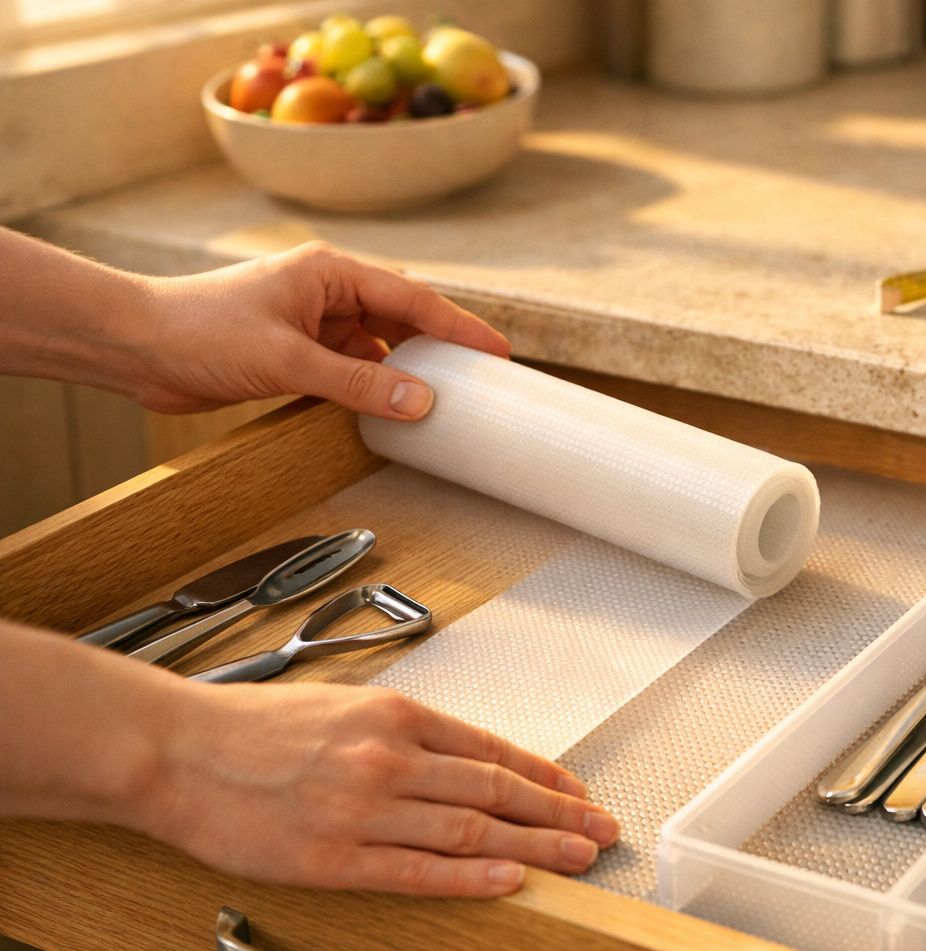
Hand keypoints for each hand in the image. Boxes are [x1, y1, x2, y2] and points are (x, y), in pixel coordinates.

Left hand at [128, 241, 508, 418]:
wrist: (135, 345)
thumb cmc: (200, 330)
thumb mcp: (289, 360)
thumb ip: (357, 384)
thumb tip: (420, 402)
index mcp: (330, 273)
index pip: (413, 299)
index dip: (459, 327)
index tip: (497, 353)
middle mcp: (326, 292)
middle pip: (401, 320)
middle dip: (439, 350)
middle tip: (479, 381)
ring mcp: (310, 323)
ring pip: (376, 349)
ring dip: (403, 374)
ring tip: (442, 401)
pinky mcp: (294, 353)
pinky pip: (349, 370)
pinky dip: (371, 390)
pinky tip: (389, 411)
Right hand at [143, 682, 618, 896]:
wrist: (175, 750)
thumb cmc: (251, 727)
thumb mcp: (343, 705)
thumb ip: (403, 731)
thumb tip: (461, 756)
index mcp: (394, 714)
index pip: (492, 749)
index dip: (546, 776)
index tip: (578, 794)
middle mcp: (387, 757)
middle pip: (496, 789)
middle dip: (559, 813)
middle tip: (601, 831)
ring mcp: (362, 809)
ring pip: (470, 829)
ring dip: (534, 846)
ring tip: (577, 859)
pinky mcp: (333, 857)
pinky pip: (417, 870)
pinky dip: (471, 876)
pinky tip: (509, 882)